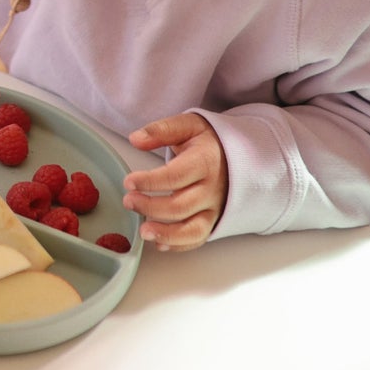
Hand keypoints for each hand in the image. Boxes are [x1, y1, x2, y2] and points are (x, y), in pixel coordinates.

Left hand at [122, 112, 227, 251]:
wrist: (241, 155)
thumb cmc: (210, 141)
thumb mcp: (188, 125)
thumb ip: (161, 130)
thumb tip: (135, 139)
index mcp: (205, 162)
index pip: (176, 176)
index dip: (150, 181)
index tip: (129, 182)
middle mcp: (212, 189)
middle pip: (181, 206)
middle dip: (150, 207)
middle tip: (128, 201)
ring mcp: (215, 208)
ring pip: (192, 229)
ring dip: (166, 233)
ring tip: (143, 232)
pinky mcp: (214, 220)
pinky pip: (198, 238)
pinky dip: (179, 244)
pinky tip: (159, 243)